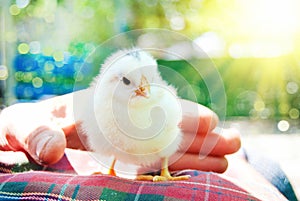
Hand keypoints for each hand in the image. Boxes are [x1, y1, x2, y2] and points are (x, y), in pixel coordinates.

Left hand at [0, 90, 239, 172]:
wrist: (26, 133)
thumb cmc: (26, 127)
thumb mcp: (26, 125)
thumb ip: (38, 133)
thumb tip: (52, 148)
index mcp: (103, 108)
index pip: (150, 109)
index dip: (179, 114)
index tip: (207, 121)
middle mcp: (122, 123)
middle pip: (167, 128)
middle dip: (200, 135)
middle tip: (234, 140)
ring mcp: (125, 142)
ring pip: (168, 146)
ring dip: (198, 151)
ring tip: (229, 154)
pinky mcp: (123, 158)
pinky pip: (157, 161)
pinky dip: (181, 165)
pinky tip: (202, 168)